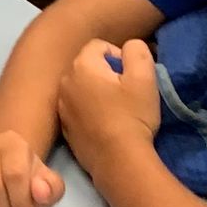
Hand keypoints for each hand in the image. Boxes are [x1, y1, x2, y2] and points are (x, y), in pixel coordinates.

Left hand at [57, 37, 160, 176]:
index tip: (131, 76)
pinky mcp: (64, 127)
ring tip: (116, 109)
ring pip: (82, 88)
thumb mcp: (144, 78)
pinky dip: (89, 111)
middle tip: (126, 93)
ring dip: (97, 92)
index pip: (99, 46)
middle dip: (107, 73)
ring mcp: (62, 106)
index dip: (119, 56)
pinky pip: (77, 108)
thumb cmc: (132, 116)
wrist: (118, 160)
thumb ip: (137, 51)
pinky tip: (105, 125)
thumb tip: (129, 47)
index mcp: (81, 66)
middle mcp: (65, 82)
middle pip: (88, 66)